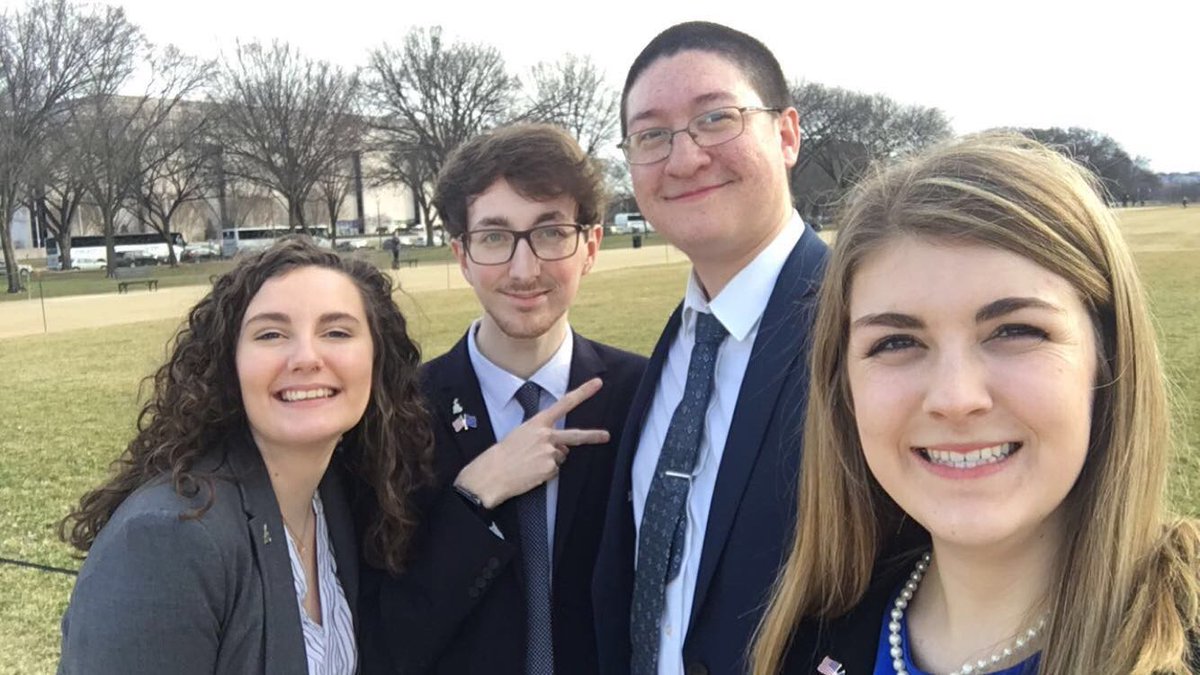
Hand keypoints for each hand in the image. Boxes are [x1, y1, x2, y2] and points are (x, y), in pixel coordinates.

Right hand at [454, 378, 608, 508]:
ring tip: (530, 462)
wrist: (492, 473)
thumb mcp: (521, 434)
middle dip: (593, 436)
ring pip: (560, 456)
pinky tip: (531, 472)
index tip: (597, 383)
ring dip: (550, 460)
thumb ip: (543, 435)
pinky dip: (545, 472)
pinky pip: (554, 470)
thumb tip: (562, 447)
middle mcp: (546, 435)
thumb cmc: (504, 453)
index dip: (583, 392)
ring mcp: (549, 452)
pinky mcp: (549, 468)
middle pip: (575, 435)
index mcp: (538, 423)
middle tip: (606, 436)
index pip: (564, 403)